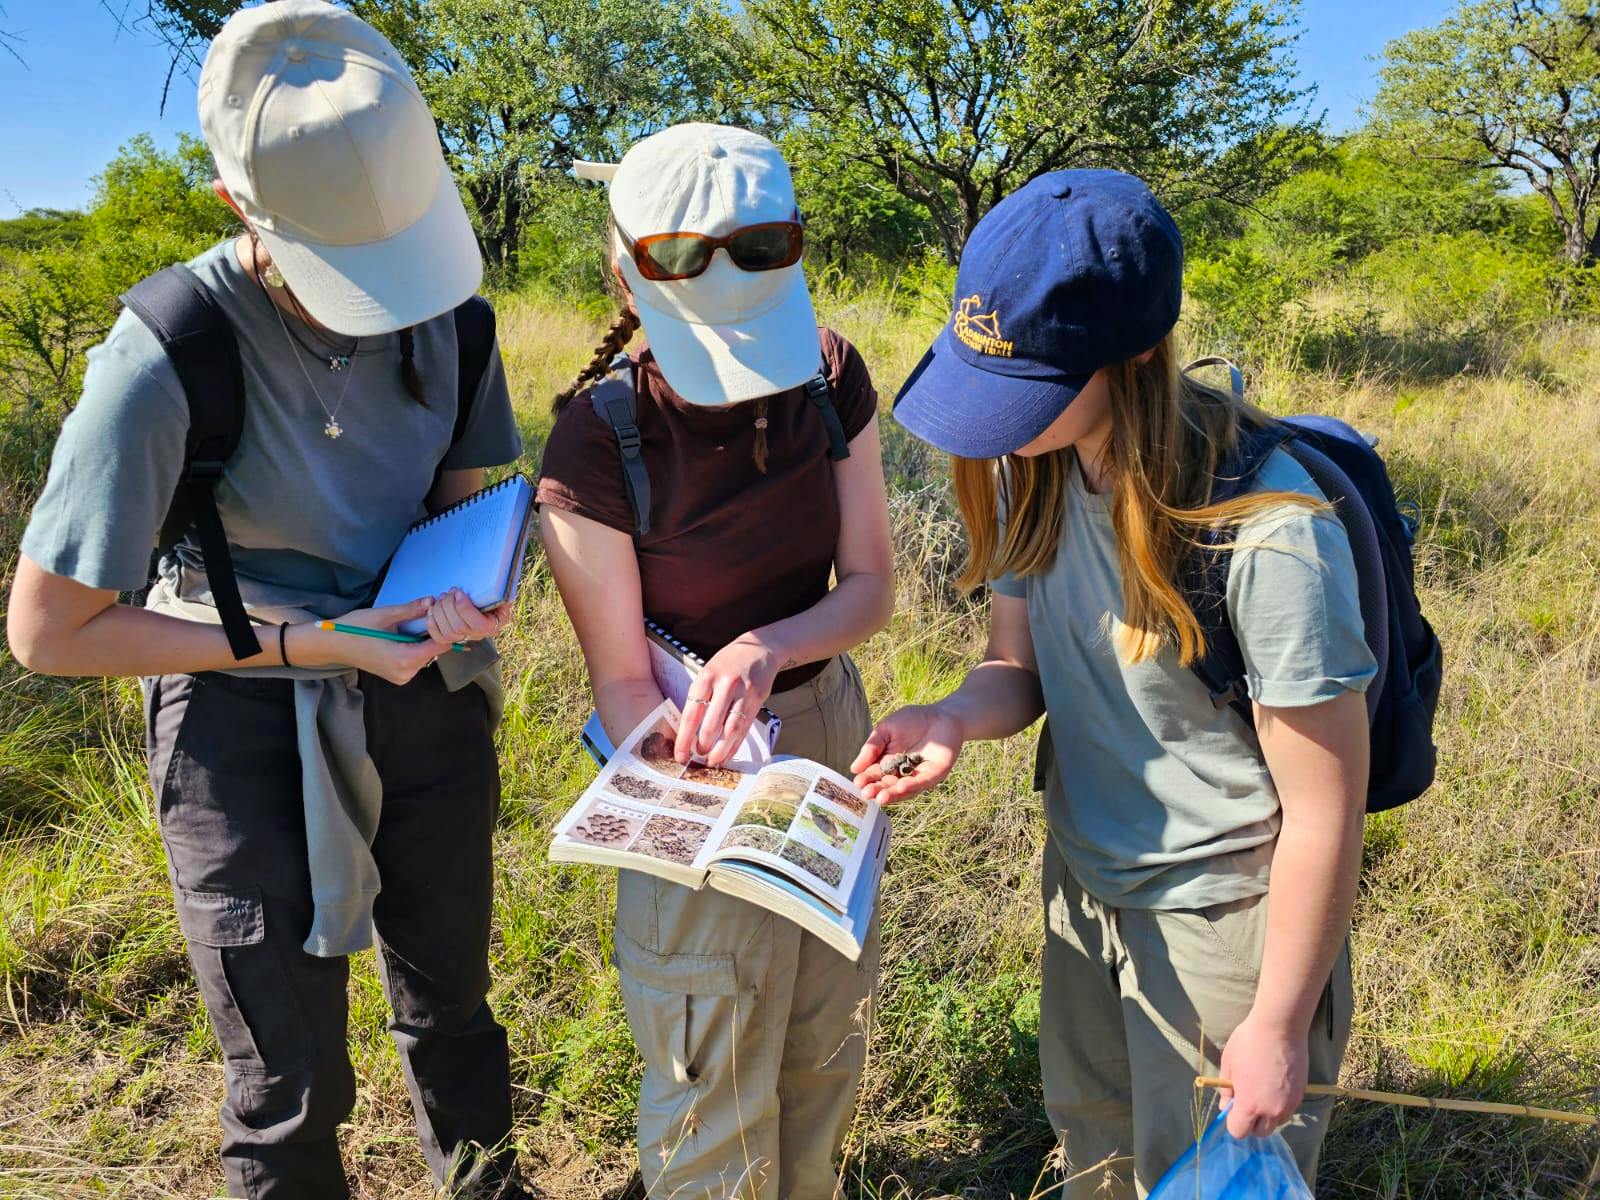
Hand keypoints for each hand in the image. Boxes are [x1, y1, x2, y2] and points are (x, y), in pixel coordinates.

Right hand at [293, 598, 441, 684]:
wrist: (333, 645)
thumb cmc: (356, 628)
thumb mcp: (386, 615)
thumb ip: (412, 610)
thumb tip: (433, 601)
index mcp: (405, 659)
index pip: (440, 646)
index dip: (444, 628)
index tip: (443, 613)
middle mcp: (406, 673)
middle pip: (434, 651)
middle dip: (434, 632)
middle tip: (428, 613)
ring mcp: (402, 677)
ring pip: (425, 656)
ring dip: (423, 640)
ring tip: (412, 625)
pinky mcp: (397, 676)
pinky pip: (415, 660)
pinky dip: (415, 648)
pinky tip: (404, 636)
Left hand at [424, 587, 509, 646]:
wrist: (484, 595)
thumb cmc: (490, 590)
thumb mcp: (496, 588)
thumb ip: (495, 590)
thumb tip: (491, 589)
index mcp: (496, 623)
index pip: (479, 625)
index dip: (464, 608)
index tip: (458, 592)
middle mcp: (481, 634)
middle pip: (459, 628)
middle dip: (449, 607)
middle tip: (448, 592)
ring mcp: (466, 637)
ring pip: (448, 633)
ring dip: (440, 612)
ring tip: (442, 598)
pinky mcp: (452, 638)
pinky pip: (440, 638)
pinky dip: (432, 624)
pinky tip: (431, 610)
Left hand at [675, 633, 782, 766]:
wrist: (760, 648)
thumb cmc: (728, 664)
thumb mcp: (708, 673)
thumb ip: (700, 698)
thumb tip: (689, 731)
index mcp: (706, 677)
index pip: (692, 713)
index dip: (685, 738)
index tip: (680, 754)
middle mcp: (725, 684)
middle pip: (712, 724)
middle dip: (703, 746)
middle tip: (697, 758)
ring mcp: (744, 692)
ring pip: (731, 728)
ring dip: (721, 749)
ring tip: (713, 761)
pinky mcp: (758, 699)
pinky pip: (745, 727)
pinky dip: (736, 744)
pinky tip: (728, 753)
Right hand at [850, 704, 964, 803]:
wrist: (942, 714)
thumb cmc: (912, 720)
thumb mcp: (885, 730)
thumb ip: (871, 747)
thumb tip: (854, 768)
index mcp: (888, 763)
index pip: (875, 775)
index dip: (867, 779)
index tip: (857, 783)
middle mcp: (902, 773)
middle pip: (887, 785)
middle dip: (877, 790)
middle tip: (867, 793)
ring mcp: (918, 775)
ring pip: (904, 789)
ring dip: (892, 794)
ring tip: (880, 797)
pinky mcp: (935, 774)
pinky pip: (922, 782)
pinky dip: (912, 786)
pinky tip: (901, 787)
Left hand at [1217, 1010, 1308, 1138]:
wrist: (1279, 1028)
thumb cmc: (1248, 1042)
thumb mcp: (1228, 1064)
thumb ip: (1226, 1090)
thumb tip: (1225, 1105)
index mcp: (1249, 1105)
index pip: (1239, 1132)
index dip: (1234, 1122)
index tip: (1233, 1107)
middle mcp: (1271, 1111)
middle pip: (1260, 1132)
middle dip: (1252, 1122)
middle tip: (1248, 1100)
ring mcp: (1288, 1104)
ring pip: (1276, 1122)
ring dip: (1268, 1115)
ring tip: (1263, 1090)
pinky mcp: (1300, 1095)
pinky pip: (1288, 1109)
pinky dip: (1280, 1104)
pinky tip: (1275, 1084)